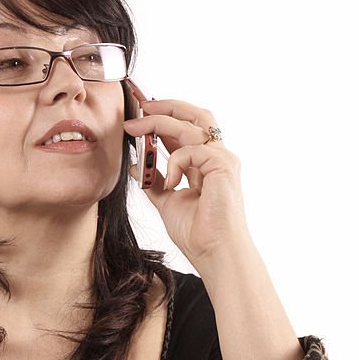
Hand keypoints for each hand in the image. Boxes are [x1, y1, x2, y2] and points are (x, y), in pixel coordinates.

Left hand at [124, 98, 251, 267]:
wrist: (214, 253)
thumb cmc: (197, 233)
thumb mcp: (167, 201)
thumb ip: (155, 181)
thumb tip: (136, 166)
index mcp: (205, 164)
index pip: (186, 129)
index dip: (164, 117)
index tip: (140, 115)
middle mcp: (217, 157)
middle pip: (195, 116)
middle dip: (166, 106)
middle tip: (140, 107)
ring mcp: (223, 160)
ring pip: (190, 126)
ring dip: (158, 124)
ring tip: (135, 130)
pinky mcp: (224, 166)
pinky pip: (192, 149)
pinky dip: (174, 162)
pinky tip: (170, 182)